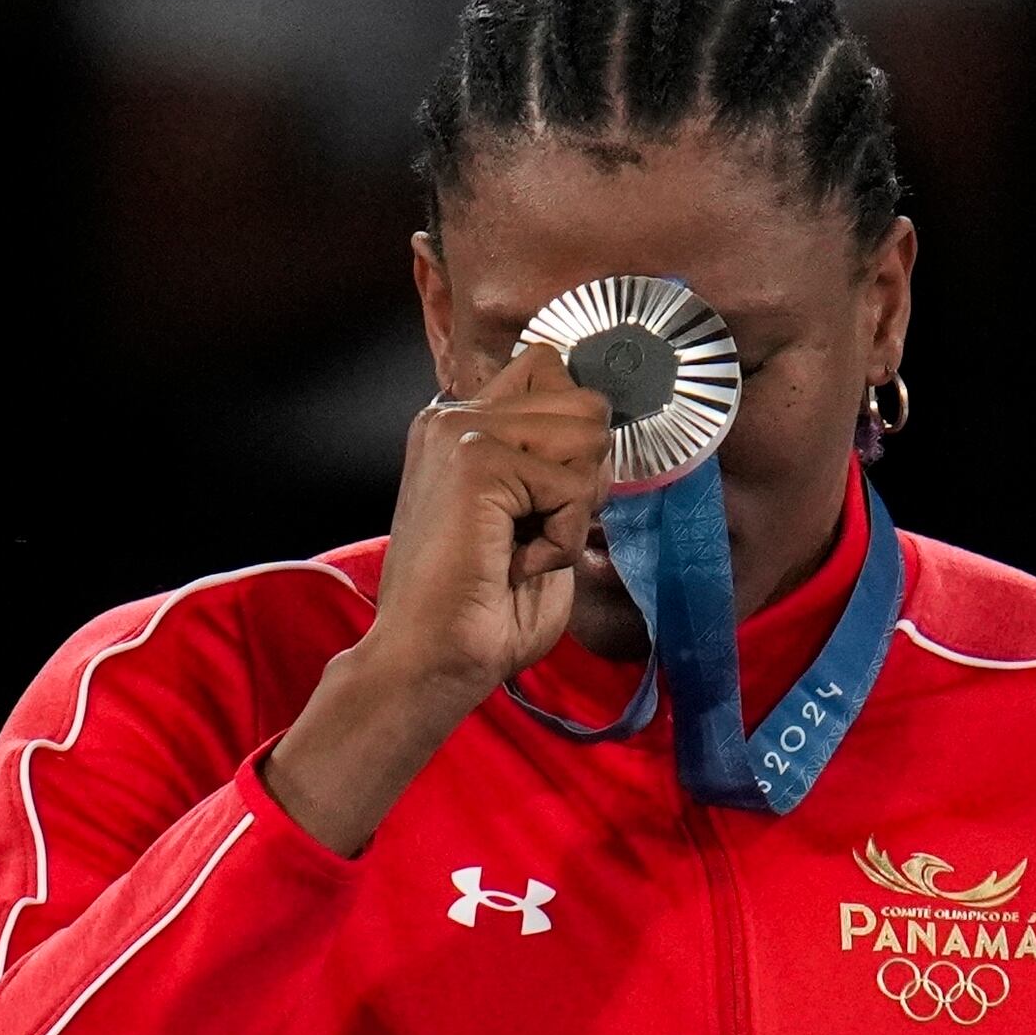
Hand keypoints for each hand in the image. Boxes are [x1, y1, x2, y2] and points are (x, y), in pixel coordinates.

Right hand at [261, 346, 610, 854]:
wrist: (429, 662)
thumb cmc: (482, 610)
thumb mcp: (535, 519)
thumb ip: (560, 467)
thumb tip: (606, 430)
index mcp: (462, 426)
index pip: (555, 372)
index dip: (577, 439)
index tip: (549, 503)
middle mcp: (454, 415)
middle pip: (585, 402)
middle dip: (584, 477)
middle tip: (535, 531)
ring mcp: (460, 431)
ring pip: (587, 437)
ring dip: (574, 509)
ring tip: (523, 548)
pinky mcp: (475, 461)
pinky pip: (573, 487)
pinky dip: (562, 540)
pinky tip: (515, 565)